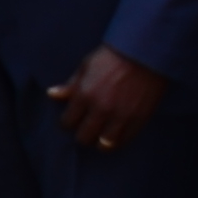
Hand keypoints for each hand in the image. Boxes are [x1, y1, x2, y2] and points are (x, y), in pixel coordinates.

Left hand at [51, 46, 172, 155]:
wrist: (145, 53)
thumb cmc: (113, 56)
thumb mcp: (86, 66)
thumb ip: (70, 85)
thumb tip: (52, 95)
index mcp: (84, 94)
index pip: (67, 122)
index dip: (67, 122)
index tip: (71, 120)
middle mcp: (101, 109)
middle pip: (84, 137)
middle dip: (82, 133)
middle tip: (86, 128)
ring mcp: (121, 116)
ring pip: (104, 144)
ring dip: (100, 141)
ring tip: (101, 135)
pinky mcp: (138, 119)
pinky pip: (124, 141)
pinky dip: (117, 141)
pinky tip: (115, 135)